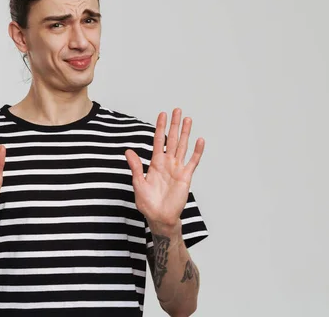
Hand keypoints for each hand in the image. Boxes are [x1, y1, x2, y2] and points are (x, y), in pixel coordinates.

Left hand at [125, 108, 204, 232]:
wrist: (160, 217)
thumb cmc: (148, 203)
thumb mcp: (138, 183)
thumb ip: (136, 167)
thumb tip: (128, 151)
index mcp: (155, 163)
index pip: (159, 141)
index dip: (160, 127)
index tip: (162, 114)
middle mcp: (168, 163)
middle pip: (172, 139)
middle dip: (174, 125)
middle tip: (177, 110)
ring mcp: (177, 169)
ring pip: (183, 146)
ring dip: (186, 133)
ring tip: (188, 119)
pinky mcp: (186, 177)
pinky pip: (193, 162)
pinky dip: (197, 151)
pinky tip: (200, 140)